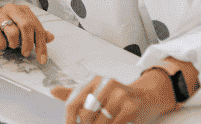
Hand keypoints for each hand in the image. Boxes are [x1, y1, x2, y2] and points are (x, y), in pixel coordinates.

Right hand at [0, 3, 54, 63]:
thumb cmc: (5, 28)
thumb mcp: (22, 29)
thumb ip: (36, 33)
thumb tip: (51, 37)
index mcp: (22, 10)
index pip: (37, 27)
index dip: (41, 44)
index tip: (42, 59)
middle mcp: (11, 9)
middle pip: (26, 25)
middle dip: (29, 43)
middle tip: (26, 53)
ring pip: (12, 31)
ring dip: (14, 44)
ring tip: (11, 45)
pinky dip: (2, 45)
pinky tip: (0, 43)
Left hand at [51, 73, 175, 123]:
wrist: (148, 96)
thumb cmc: (118, 96)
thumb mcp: (95, 91)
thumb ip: (74, 94)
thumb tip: (52, 91)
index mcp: (94, 80)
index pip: (73, 103)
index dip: (69, 121)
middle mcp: (105, 84)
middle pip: (85, 115)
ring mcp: (119, 95)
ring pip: (100, 122)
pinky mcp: (131, 106)